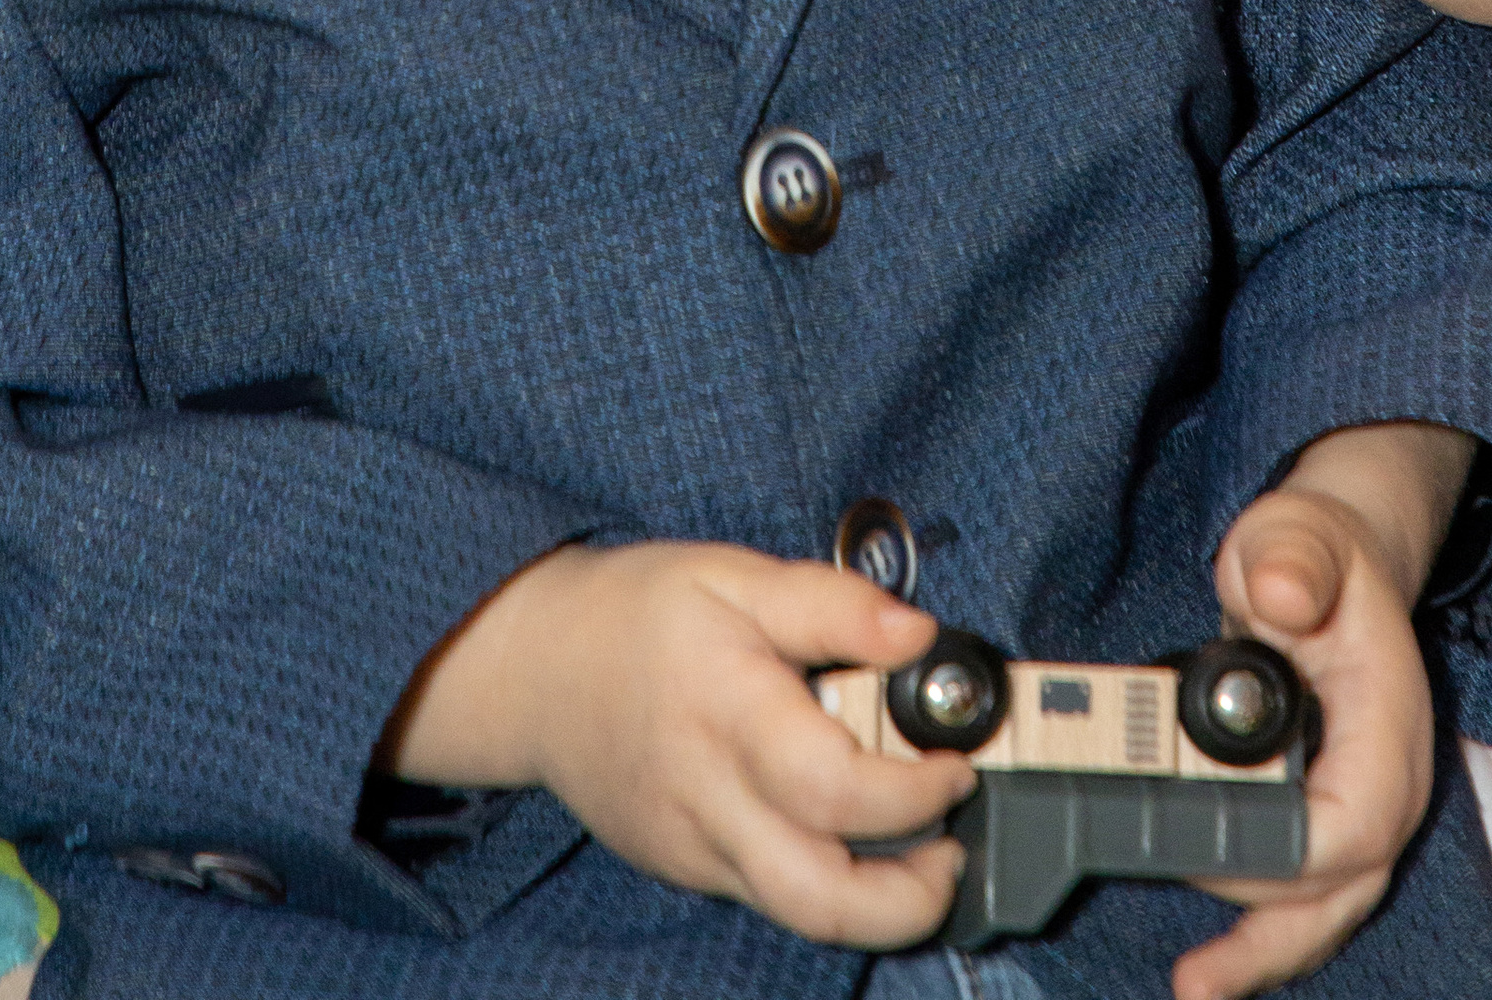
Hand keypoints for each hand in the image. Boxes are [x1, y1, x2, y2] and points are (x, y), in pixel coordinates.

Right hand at [383, 542, 966, 945]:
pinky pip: (769, 894)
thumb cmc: (640, 614)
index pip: (832, 787)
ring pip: (799, 916)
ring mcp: (696, 848)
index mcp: (728, 711)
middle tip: (952, 845)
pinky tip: (846, 835)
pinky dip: (825, 880)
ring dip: (880, 907)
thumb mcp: (735, 575)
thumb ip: (832, 604)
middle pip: (820, 897)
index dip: (913, 793)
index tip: (953, 764)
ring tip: (921, 857)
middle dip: (911, 897)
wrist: (538, 669)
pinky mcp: (689, 869)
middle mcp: (710, 798)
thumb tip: (920, 636)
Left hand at [1176, 431, 1464, 999]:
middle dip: (1266, 934)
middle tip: (1192, 972)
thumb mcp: (1295, 534)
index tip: (1210, 848)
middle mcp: (1389, 780)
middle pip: (1343, 887)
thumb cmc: (1312, 551)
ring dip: (1265, 956)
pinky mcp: (1335, 824)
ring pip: (1328, 908)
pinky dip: (1264, 936)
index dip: (1286, 850)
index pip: (1357, 822)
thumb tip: (1280, 591)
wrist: (1335, 561)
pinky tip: (1215, 970)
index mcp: (1389, 721)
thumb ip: (1291, 556)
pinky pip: (1309, 897)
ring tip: (1197, 987)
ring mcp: (1366, 808)